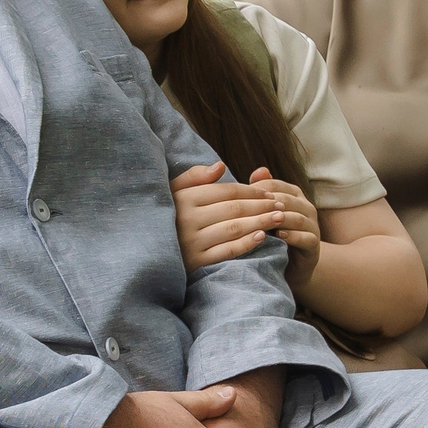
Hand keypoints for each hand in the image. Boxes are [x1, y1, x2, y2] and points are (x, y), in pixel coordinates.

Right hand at [170, 162, 287, 270]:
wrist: (147, 250)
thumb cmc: (165, 217)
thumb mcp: (172, 192)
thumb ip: (194, 177)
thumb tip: (220, 165)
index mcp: (185, 199)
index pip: (227, 192)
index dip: (252, 191)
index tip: (269, 193)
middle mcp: (188, 219)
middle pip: (234, 209)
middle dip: (261, 206)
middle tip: (281, 205)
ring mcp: (192, 242)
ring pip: (234, 228)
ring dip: (260, 222)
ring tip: (278, 218)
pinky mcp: (196, 262)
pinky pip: (227, 251)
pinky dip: (246, 243)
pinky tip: (262, 237)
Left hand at [244, 168, 322, 288]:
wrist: (292, 267)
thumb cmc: (273, 237)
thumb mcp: (264, 215)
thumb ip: (261, 195)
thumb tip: (258, 170)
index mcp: (294, 195)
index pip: (275, 185)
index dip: (256, 190)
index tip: (235, 197)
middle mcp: (306, 207)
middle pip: (286, 200)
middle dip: (267, 204)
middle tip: (246, 209)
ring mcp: (312, 226)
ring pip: (297, 217)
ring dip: (280, 218)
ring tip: (264, 221)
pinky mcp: (314, 246)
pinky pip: (306, 238)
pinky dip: (293, 236)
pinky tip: (279, 236)